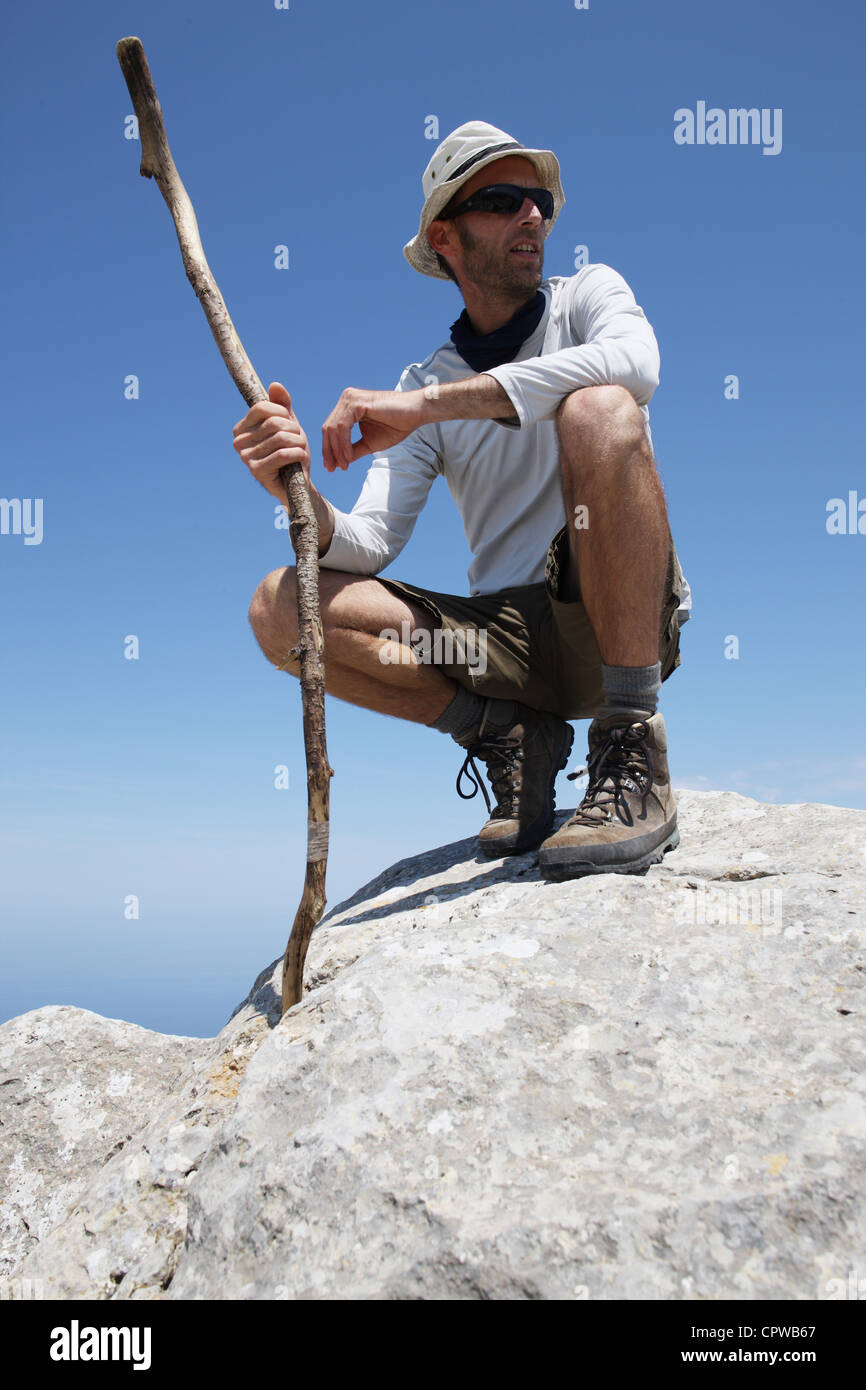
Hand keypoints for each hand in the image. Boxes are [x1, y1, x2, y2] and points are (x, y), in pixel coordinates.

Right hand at [233, 382, 309, 503]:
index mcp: (242, 428)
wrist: (297, 483)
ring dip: (298, 442)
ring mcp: (245, 457)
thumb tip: (275, 385)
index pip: (262, 407)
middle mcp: (239, 442)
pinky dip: (298, 454)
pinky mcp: (256, 471)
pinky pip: (282, 454)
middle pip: (274, 422)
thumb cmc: (291, 452)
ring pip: (280, 437)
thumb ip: (282, 405)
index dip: (282, 412)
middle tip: (298, 440)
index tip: (290, 423)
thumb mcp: (289, 425)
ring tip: (300, 449)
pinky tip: (301, 458)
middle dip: (294, 430)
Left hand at [321, 387, 425, 471]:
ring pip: (333, 428)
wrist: (415, 414)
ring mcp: (350, 399)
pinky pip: (343, 427)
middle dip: (329, 451)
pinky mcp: (357, 402)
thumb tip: (339, 462)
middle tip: (332, 469)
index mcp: (348, 407)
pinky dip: (343, 443)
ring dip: (336, 450)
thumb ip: (353, 450)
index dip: (329, 449)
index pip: (331, 429)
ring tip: (343, 465)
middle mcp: (347, 399)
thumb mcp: (370, 443)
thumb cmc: (396, 425)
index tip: (332, 467)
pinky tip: (348, 456)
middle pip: (328, 428)